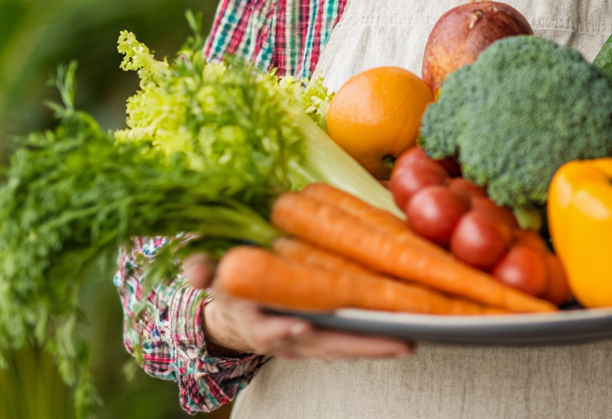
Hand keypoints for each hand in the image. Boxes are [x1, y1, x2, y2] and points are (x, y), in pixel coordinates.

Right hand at [184, 254, 413, 361]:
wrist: (235, 317)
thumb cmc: (229, 288)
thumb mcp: (210, 278)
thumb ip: (200, 269)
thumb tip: (194, 269)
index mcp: (256, 319)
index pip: (267, 329)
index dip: (281, 331)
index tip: (299, 328)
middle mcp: (287, 337)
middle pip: (323, 346)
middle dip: (359, 345)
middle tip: (397, 342)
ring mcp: (308, 342)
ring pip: (346, 347)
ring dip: (378, 346)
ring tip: (411, 338)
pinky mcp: (326, 338)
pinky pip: (353, 341)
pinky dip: (377, 339)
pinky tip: (407, 330)